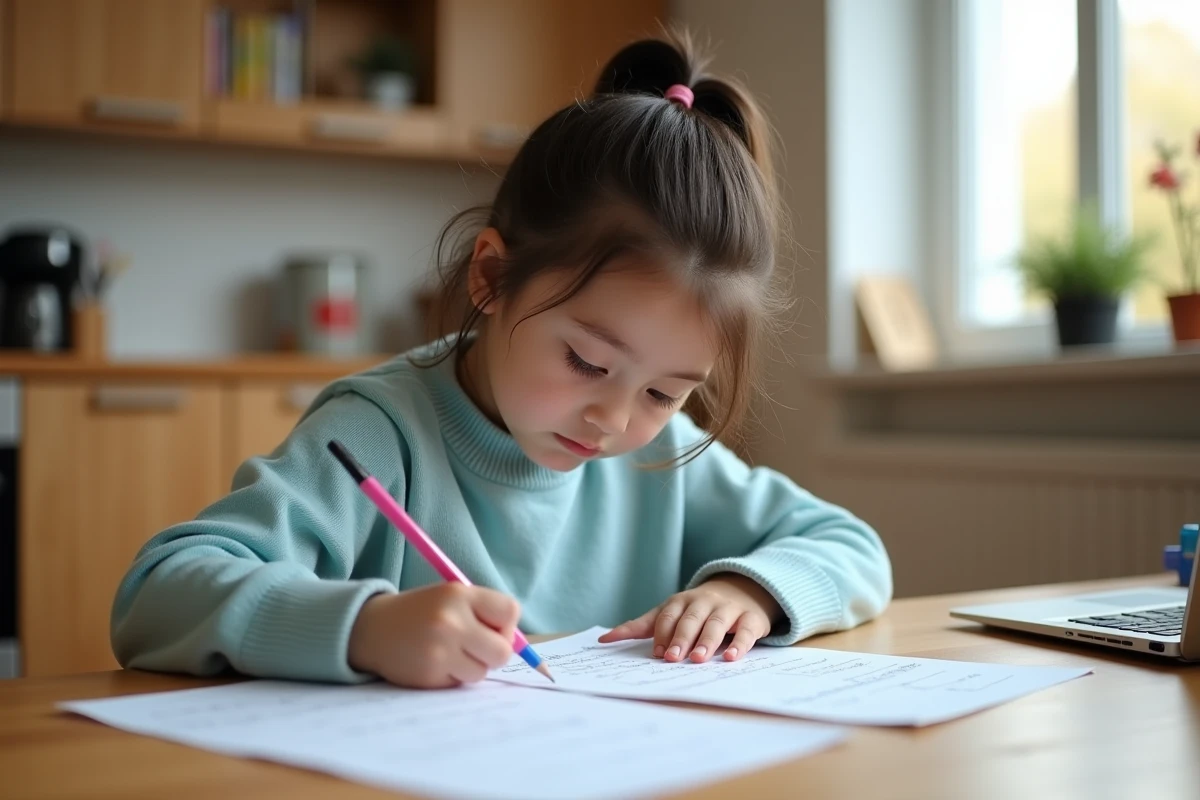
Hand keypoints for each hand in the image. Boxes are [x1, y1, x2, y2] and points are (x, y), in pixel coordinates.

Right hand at [348, 583, 519, 688]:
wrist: (373, 629)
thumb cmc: (421, 613)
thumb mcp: (451, 599)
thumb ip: (484, 615)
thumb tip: (520, 646)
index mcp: (459, 594)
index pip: (510, 611)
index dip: (507, 625)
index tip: (493, 628)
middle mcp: (451, 620)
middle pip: (503, 651)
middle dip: (494, 653)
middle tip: (476, 648)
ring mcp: (440, 650)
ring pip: (482, 672)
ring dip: (472, 667)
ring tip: (449, 653)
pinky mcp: (430, 674)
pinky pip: (460, 683)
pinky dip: (452, 677)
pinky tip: (434, 663)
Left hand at [598, 574, 781, 662]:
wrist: (742, 590)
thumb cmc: (697, 609)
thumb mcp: (669, 612)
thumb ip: (640, 626)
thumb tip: (604, 640)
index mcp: (681, 602)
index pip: (668, 615)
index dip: (662, 633)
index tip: (657, 652)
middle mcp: (704, 602)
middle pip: (691, 619)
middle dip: (681, 637)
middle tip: (672, 657)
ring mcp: (728, 610)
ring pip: (716, 624)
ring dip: (706, 641)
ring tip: (698, 659)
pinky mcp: (751, 619)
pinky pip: (746, 631)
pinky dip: (740, 644)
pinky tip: (731, 658)